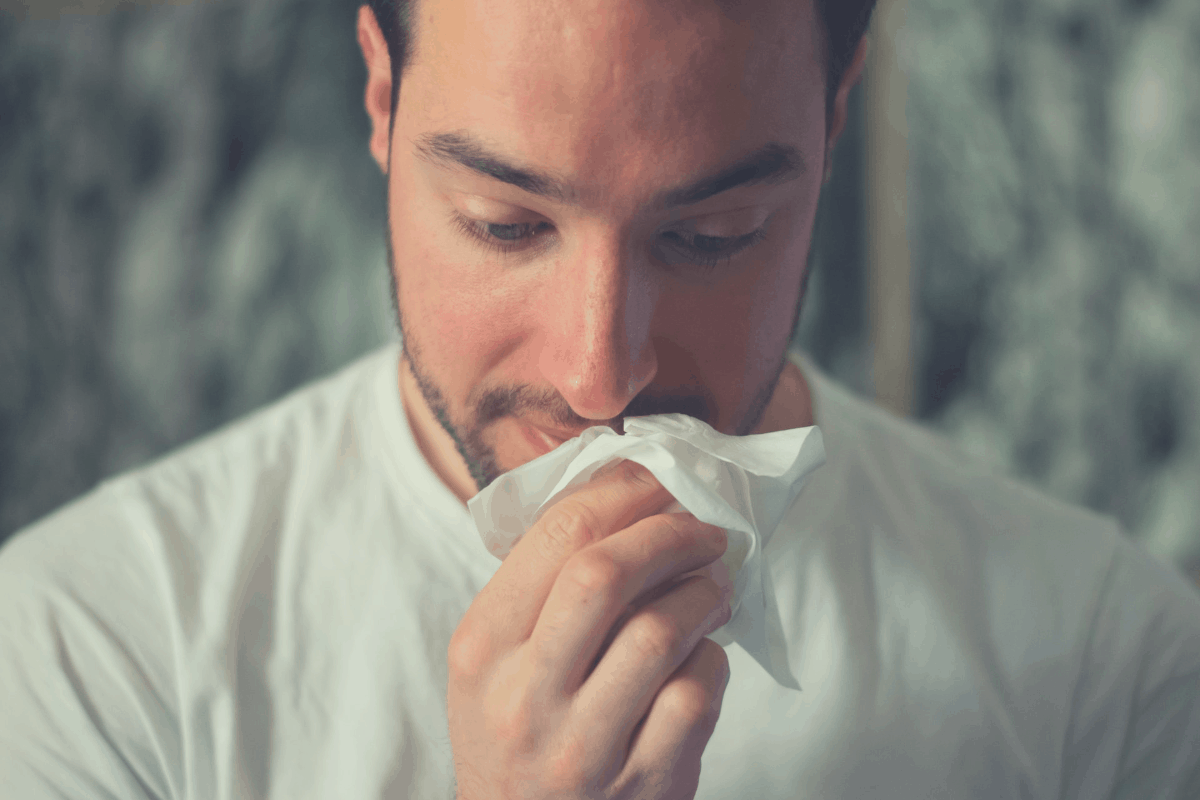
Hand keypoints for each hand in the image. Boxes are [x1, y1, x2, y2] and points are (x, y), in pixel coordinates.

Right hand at [447, 459, 732, 799]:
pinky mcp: (642, 783)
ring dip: (703, 593)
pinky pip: (696, 695)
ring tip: (713, 585)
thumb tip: (628, 492)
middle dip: (669, 534)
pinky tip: (702, 654)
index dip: (623, 490)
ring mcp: (583, 745)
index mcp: (482, 647)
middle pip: (605, 574)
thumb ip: (541, 584)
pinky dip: (712, 659)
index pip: (557, 535)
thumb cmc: (516, 732)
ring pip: (660, 633)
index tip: (659, 479)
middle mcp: (523, 696)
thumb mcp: (494, 660)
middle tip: (703, 528)